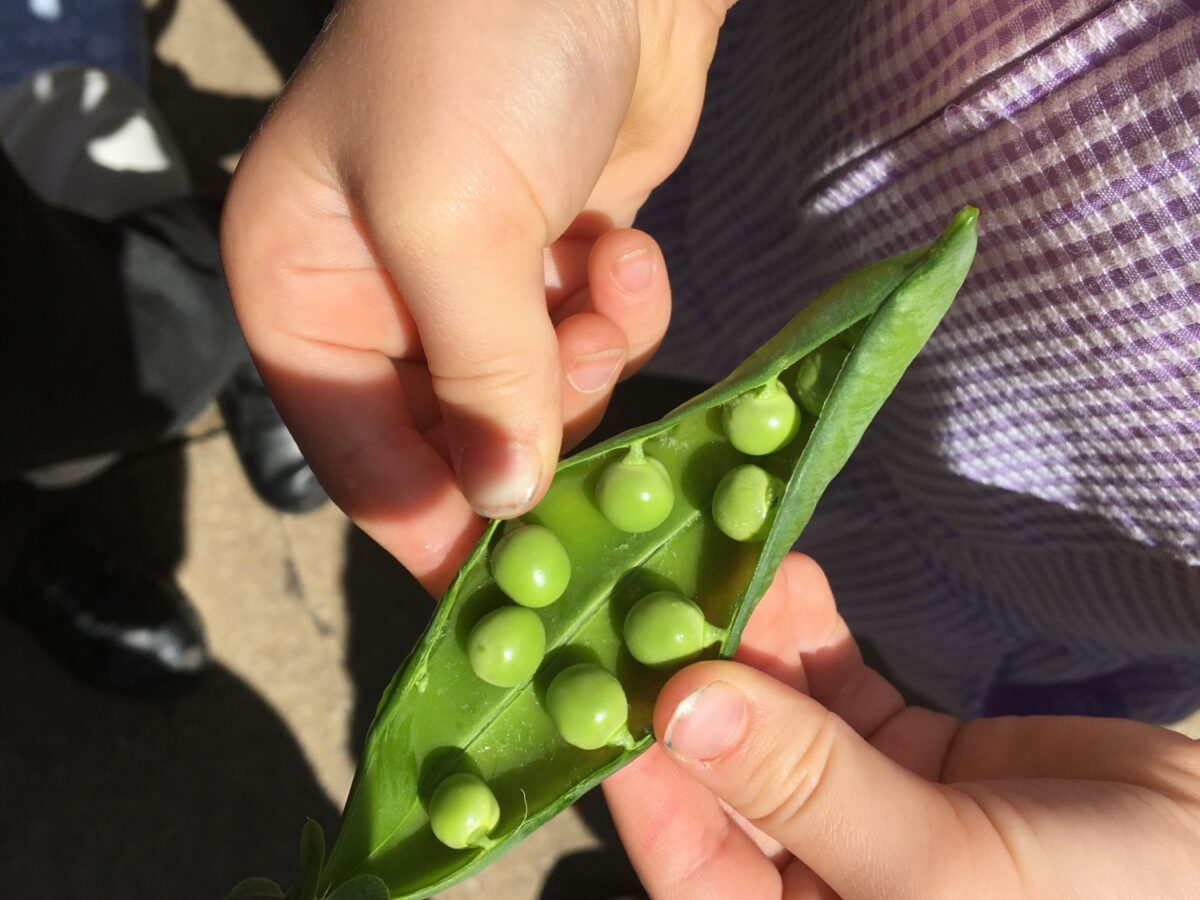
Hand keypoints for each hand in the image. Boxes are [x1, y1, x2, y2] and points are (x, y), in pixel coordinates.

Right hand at [221, 0, 733, 593]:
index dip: (435, 529)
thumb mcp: (450, 219)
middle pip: (461, 440)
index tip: (509, 600)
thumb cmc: (474, 52)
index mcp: (304, 296)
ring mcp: (478, 283)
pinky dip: (620, 312)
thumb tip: (505, 502)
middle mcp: (382, 302)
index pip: (364, 459)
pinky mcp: (559, 261)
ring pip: (539, 399)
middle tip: (587, 408)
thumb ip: (478, 374)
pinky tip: (625, 251)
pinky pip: (594, 340)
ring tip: (601, 286)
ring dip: (584, 367)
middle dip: (532, 434)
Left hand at [604, 553, 1199, 898]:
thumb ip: (806, 787)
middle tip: (654, 587)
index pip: (689, 863)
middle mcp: (811, 882)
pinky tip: (786, 576)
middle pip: (723, 776)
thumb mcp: (937, 869)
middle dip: (692, 681)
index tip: (600, 672)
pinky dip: (810, 634)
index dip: (638, 771)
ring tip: (722, 558)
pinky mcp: (898, 753)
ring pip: (772, 719)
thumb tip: (679, 708)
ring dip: (749, 642)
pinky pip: (834, 687)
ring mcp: (851, 810)